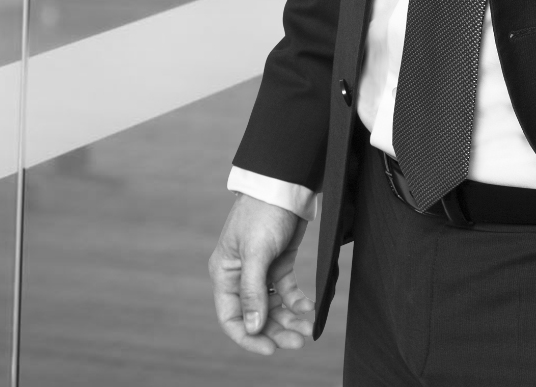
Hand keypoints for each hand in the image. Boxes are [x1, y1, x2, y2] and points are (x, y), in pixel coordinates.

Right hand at [208, 194, 311, 354]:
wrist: (284, 185)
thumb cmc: (263, 213)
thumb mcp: (256, 253)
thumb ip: (252, 292)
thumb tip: (253, 327)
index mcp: (225, 274)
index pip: (231, 317)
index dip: (249, 337)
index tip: (271, 349)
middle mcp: (240, 276)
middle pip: (256, 315)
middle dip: (276, 331)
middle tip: (299, 342)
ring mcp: (260, 271)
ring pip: (273, 307)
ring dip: (290, 319)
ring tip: (308, 329)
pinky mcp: (279, 263)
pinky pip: (287, 292)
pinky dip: (298, 302)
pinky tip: (310, 307)